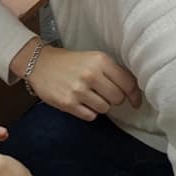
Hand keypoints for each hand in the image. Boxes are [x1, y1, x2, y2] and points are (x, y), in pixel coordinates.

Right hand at [23, 44, 141, 120]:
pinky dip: (88, 112)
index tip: (135, 102)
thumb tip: (134, 92)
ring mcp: (78, 90)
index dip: (134, 95)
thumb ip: (112, 72)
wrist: (40, 64)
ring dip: (100, 105)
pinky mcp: (68, 103)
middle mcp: (91, 75)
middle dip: (113, 99)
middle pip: (118, 99)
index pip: (128, 83)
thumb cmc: (70, 62)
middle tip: (103, 93)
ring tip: (89, 96)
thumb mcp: (93, 59)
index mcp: (100, 61)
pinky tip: (81, 102)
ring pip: (105, 109)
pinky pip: (90, 116)